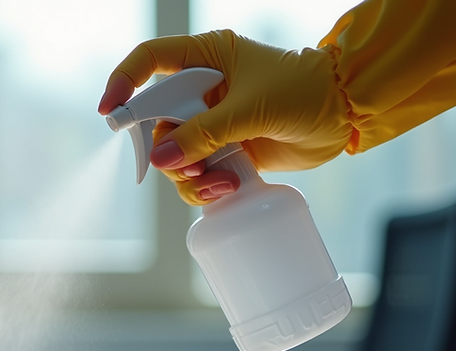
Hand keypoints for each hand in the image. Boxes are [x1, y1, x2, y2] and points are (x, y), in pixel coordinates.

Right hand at [98, 30, 351, 205]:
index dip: (124, 82)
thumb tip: (161, 161)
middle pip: (155, 120)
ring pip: (172, 155)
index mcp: (205, 57)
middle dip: (167, 149)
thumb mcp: (250, 108)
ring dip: (187, 175)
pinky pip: (195, 174)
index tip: (111, 113)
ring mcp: (210, 122)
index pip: (148, 61)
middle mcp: (201, 89)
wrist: (344, 115)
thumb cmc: (304, 91)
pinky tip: (224, 189)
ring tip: (217, 181)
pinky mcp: (223, 151)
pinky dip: (202, 187)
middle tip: (187, 165)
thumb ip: (204, 133)